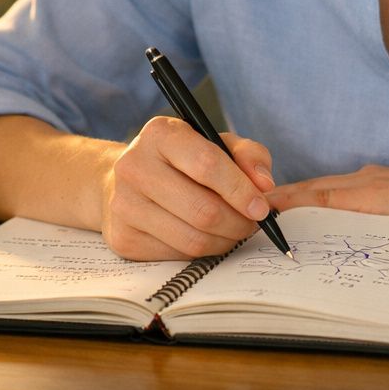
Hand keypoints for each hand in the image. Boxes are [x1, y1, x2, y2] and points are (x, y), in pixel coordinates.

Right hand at [101, 116, 276, 259]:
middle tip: (253, 223)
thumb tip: (264, 184)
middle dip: (239, 222)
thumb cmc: (182, 161)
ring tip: (235, 230)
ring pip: (193, 239)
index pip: (207, 165)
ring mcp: (124, 205)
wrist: (127, 181)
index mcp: (160, 134)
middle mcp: (134, 167)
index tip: (261, 206)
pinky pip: (178, 255)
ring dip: (225, 240)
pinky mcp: (124, 238)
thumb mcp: (217, 144)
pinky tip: (208, 237)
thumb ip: (248, 155)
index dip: (241, 190)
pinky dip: (203, 251)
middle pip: (203, 210)